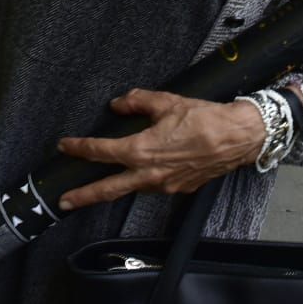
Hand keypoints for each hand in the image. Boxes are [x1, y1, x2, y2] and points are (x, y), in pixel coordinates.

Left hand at [55, 90, 265, 210]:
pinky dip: (140, 181)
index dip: (79, 148)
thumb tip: (117, 105)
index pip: (101, 152)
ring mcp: (165, 185)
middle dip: (83, 196)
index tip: (65, 146)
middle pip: (108, 189)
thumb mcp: (166, 102)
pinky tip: (139, 173)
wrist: (238, 137)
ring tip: (97, 187)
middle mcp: (150, 174)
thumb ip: (136, 102)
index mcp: (141, 150)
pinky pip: (152, 186)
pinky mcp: (180, 188)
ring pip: (131, 188)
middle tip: (64, 202)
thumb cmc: (204, 118)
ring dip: (113, 188)